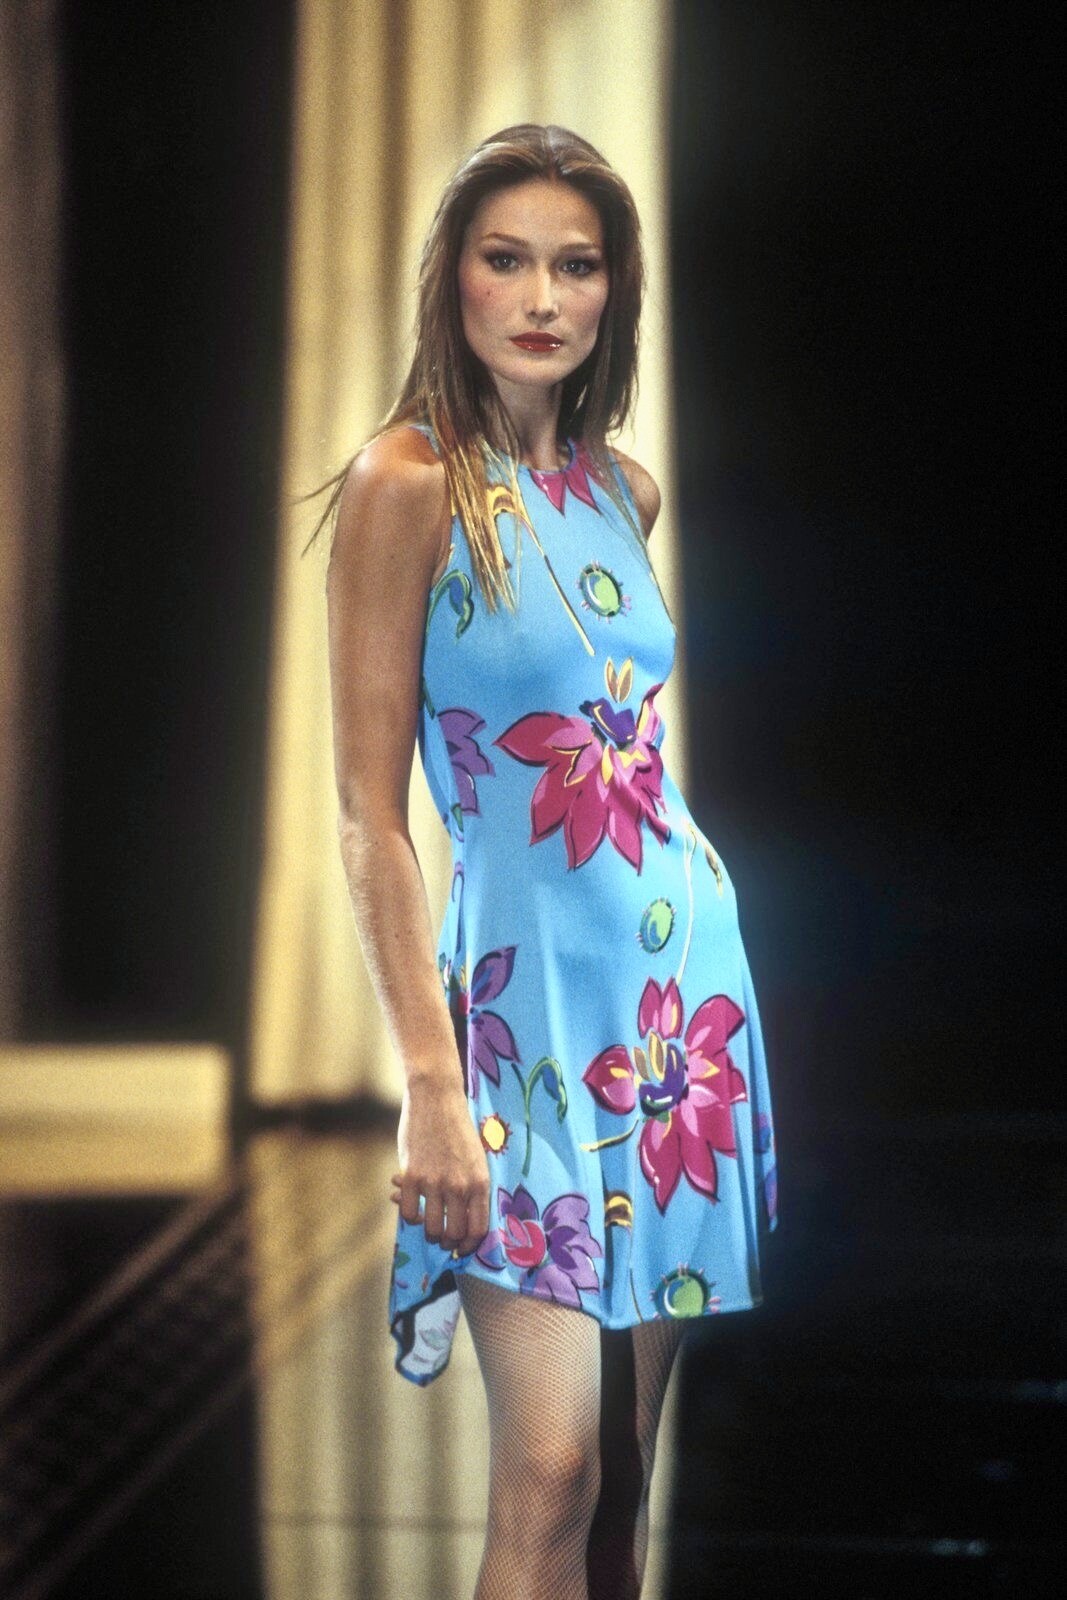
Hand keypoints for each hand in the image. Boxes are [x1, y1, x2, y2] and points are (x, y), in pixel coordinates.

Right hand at [391, 1079, 489, 1257]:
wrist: (436, 1097)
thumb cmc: (458, 1127)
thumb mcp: (477, 1158)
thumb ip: (473, 1187)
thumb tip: (467, 1219)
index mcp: (480, 1182)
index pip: (478, 1229)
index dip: (469, 1245)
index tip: (461, 1248)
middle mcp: (459, 1186)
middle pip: (454, 1233)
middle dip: (448, 1241)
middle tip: (443, 1237)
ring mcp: (434, 1182)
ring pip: (432, 1228)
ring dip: (430, 1231)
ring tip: (428, 1223)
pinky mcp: (411, 1176)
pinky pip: (409, 1212)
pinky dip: (410, 1215)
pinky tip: (413, 1206)